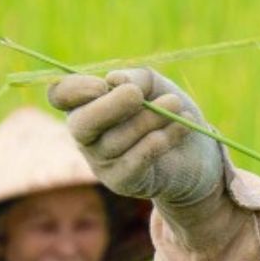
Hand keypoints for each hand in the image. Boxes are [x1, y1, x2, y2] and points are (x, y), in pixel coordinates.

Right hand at [47, 67, 223, 208]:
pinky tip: (181, 126)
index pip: (61, 95)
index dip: (75, 89)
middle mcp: (87, 135)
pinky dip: (157, 142)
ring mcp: (101, 161)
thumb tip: (114, 80)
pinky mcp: (121, 182)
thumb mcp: (155, 85)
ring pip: (115, 140)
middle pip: (81, 124)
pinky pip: (134, 161)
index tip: (102, 85)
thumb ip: (135, 78)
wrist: (199, 151)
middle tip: (137, 95)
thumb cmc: (168, 110)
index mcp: (86, 104)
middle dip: (109, 107)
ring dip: (148, 118)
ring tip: (175, 103)